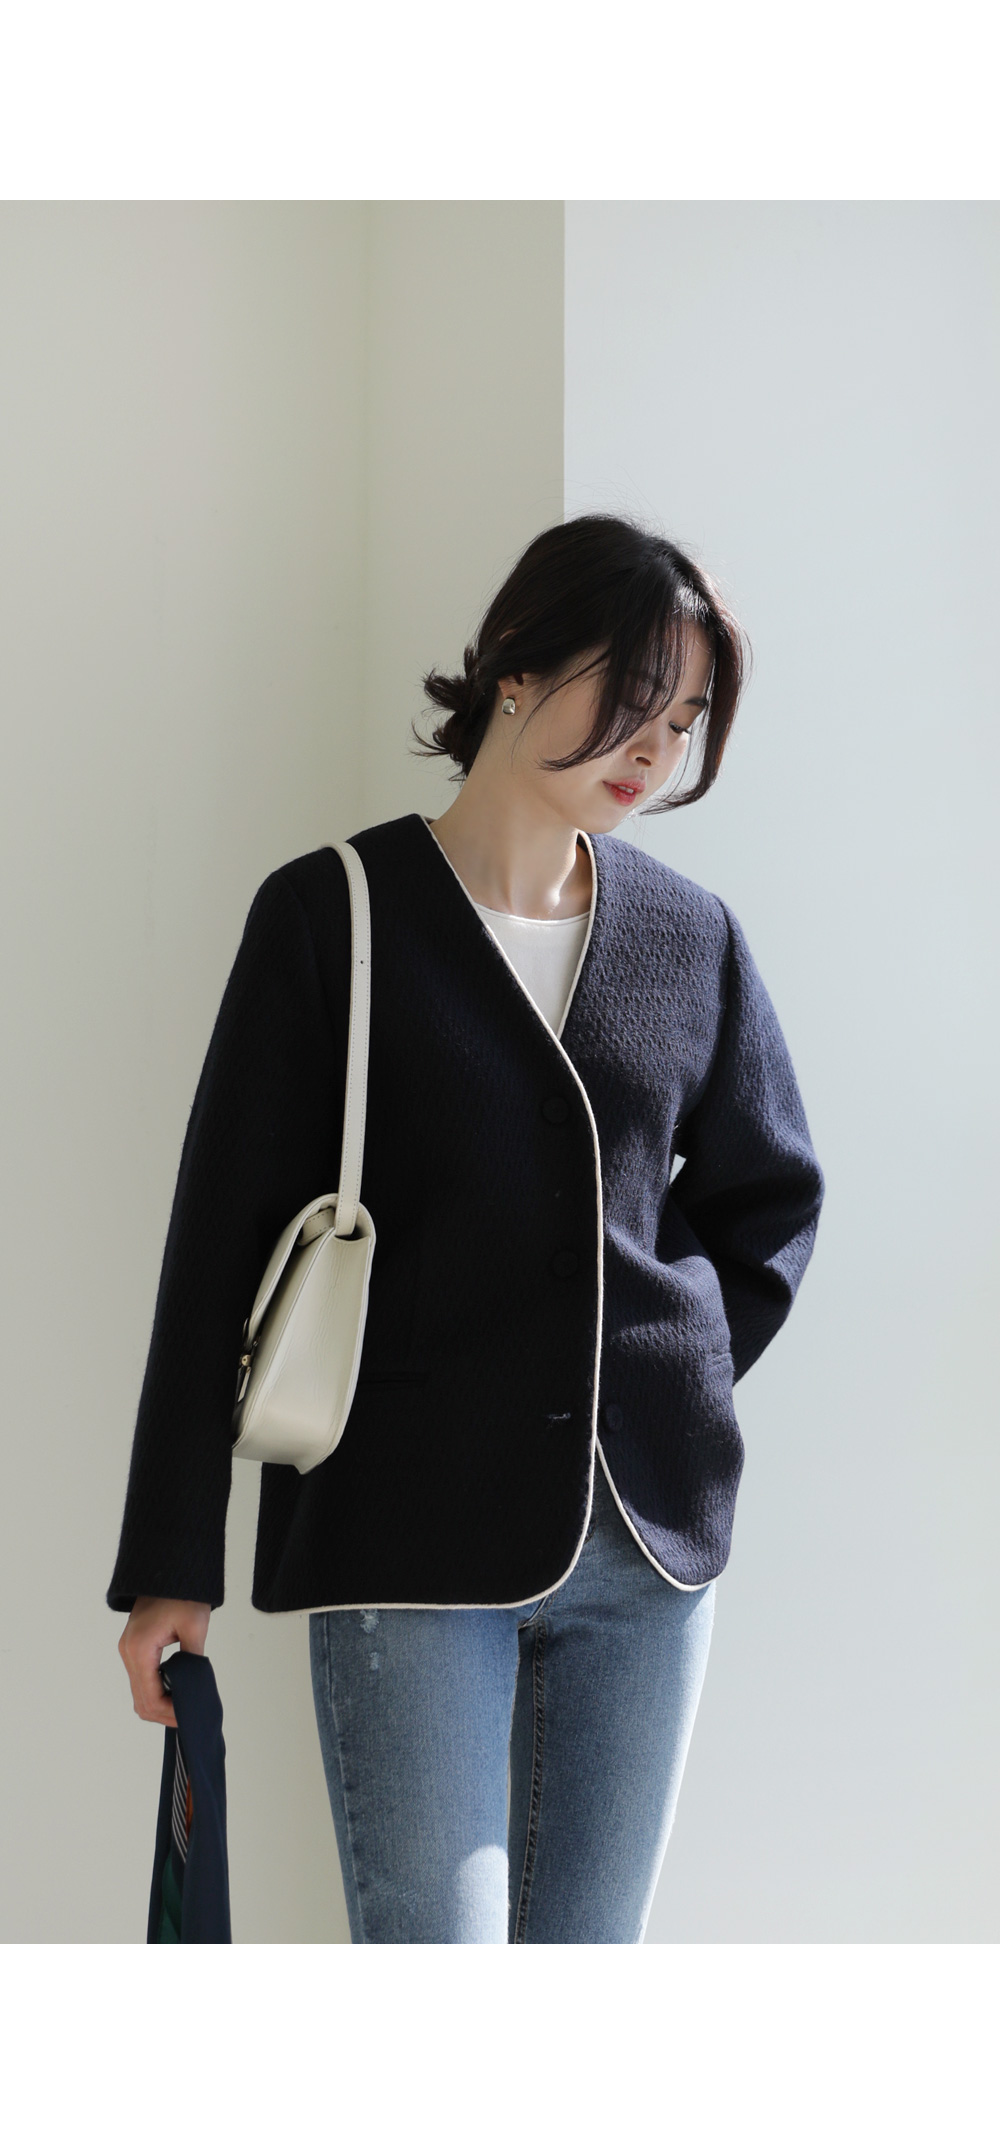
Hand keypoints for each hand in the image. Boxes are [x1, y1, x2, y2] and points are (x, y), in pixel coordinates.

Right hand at [118, 1597, 211, 1727]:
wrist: (168, 1570)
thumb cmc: (182, 1594)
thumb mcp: (194, 1627)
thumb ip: (193, 1661)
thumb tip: (195, 1688)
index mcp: (140, 1649)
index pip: (150, 1696)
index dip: (168, 1713)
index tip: (187, 1717)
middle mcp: (128, 1652)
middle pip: (140, 1700)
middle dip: (163, 1714)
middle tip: (186, 1718)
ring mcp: (128, 1650)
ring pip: (138, 1692)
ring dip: (158, 1704)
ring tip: (182, 1708)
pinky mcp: (133, 1647)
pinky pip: (140, 1679)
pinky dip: (154, 1691)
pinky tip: (173, 1693)